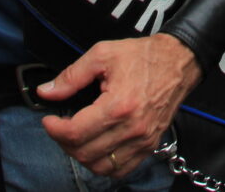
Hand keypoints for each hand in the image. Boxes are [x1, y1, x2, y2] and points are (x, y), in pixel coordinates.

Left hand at [37, 34, 201, 178]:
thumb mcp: (103, 54)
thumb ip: (71, 76)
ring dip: (82, 155)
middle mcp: (132, 128)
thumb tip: (47, 92)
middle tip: (61, 126)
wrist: (178, 61)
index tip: (49, 120)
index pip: (75, 133)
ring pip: (100, 166)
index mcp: (118, 105)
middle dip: (64, 141)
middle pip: (84, 152)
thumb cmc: (143, 56)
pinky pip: (121, 170)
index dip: (54, 129)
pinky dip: (103, 165)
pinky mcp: (150, 145)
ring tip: (77, 137)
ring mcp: (143, 140)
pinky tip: (97, 148)